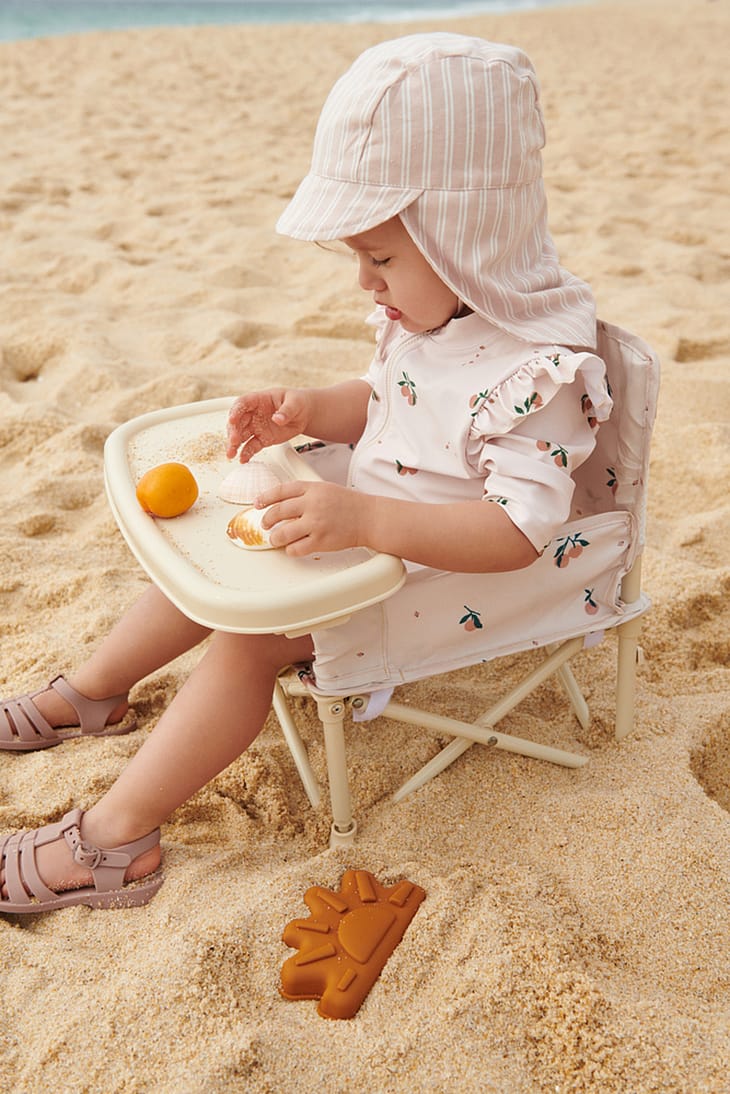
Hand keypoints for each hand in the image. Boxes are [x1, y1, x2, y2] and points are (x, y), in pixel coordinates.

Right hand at [225, 388, 310, 460]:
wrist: (303, 414)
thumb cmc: (296, 402)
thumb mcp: (294, 403)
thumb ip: (286, 410)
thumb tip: (278, 419)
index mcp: (259, 400)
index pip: (243, 403)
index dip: (235, 411)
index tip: (232, 419)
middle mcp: (253, 414)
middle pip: (238, 421)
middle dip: (233, 431)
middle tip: (234, 441)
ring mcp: (256, 427)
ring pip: (241, 435)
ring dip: (234, 444)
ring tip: (231, 454)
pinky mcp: (262, 439)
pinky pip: (251, 446)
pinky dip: (246, 453)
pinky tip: (243, 459)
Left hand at [257, 481, 371, 556]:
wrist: (369, 518)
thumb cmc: (349, 504)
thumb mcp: (326, 489)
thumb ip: (305, 494)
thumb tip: (283, 503)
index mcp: (312, 489)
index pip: (281, 491)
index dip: (265, 497)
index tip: (258, 503)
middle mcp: (312, 504)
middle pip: (278, 512)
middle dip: (267, 520)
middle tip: (265, 524)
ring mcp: (316, 523)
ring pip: (283, 533)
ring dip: (275, 537)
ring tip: (276, 538)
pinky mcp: (321, 541)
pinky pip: (296, 548)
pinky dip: (290, 549)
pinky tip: (292, 547)